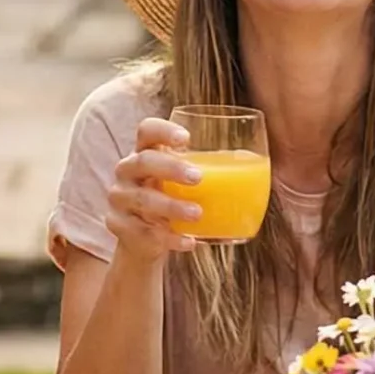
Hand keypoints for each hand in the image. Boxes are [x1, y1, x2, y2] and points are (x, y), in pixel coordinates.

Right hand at [104, 117, 201, 260]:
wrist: (143, 237)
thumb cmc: (172, 198)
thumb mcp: (184, 182)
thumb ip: (209, 169)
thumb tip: (256, 162)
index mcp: (144, 151)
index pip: (147, 130)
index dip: (163, 130)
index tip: (187, 138)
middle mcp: (127, 171)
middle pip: (142, 161)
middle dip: (170, 168)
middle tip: (198, 178)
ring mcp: (119, 199)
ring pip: (143, 200)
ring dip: (172, 207)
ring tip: (198, 214)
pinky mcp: (118, 226)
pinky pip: (144, 233)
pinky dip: (169, 239)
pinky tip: (190, 242)